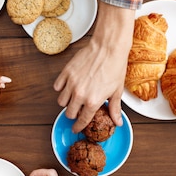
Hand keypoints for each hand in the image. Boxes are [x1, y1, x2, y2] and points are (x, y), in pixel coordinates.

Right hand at [53, 2, 134, 131]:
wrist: (108, 47)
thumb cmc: (115, 67)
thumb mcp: (117, 91)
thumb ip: (114, 108)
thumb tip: (118, 121)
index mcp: (93, 101)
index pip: (82, 120)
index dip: (78, 126)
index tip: (76, 128)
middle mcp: (80, 94)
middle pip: (69, 113)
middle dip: (73, 114)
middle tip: (78, 110)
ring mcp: (71, 83)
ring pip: (61, 101)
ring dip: (67, 102)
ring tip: (74, 98)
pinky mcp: (66, 73)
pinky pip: (57, 87)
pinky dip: (61, 89)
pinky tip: (68, 86)